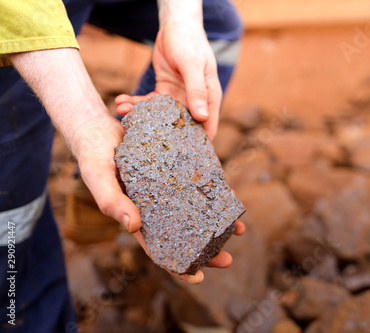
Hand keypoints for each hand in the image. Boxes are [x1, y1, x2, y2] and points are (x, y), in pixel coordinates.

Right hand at [8, 47, 234, 285]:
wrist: (100, 127)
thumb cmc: (94, 155)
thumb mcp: (98, 177)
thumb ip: (111, 201)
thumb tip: (133, 227)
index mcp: (136, 216)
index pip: (158, 248)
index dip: (176, 265)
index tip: (197, 277)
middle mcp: (154, 207)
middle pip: (183, 234)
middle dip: (205, 250)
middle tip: (227, 260)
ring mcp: (166, 189)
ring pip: (194, 212)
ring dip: (216, 222)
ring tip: (238, 229)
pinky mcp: (175, 170)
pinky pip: (196, 185)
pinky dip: (212, 192)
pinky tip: (228, 197)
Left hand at [116, 22, 221, 139]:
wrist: (176, 26)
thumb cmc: (190, 43)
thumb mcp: (192, 65)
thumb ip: (197, 90)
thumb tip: (202, 117)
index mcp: (208, 98)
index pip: (207, 127)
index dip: (197, 144)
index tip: (180, 157)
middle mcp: (194, 101)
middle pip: (180, 126)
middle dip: (160, 133)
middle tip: (139, 136)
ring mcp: (178, 97)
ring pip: (160, 116)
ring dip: (141, 115)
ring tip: (122, 112)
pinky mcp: (164, 91)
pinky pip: (149, 103)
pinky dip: (136, 102)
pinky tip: (121, 101)